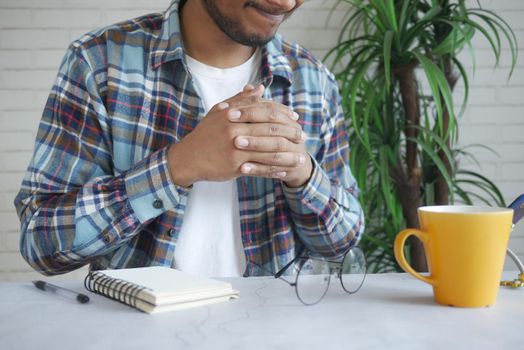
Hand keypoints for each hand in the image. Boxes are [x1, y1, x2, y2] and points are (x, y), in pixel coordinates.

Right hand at [167, 85, 311, 186]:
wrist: (188, 158)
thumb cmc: (205, 134)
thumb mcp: (219, 112)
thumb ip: (240, 100)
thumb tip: (258, 88)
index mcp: (233, 114)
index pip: (266, 110)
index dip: (283, 113)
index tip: (295, 118)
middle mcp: (235, 130)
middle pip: (272, 130)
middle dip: (290, 133)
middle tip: (302, 136)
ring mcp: (236, 149)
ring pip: (270, 152)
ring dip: (288, 155)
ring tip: (300, 156)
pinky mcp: (235, 166)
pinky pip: (261, 169)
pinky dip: (275, 171)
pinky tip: (285, 172)